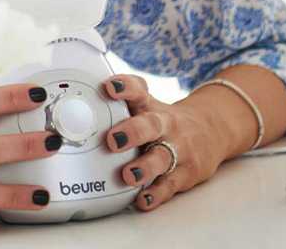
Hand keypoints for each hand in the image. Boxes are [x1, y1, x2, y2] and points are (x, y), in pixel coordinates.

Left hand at [103, 74, 228, 210]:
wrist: (210, 132)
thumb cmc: (165, 122)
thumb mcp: (147, 107)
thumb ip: (117, 108)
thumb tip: (74, 111)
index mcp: (150, 107)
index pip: (138, 90)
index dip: (124, 87)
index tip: (108, 87)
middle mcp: (165, 126)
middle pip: (151, 125)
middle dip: (132, 131)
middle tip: (112, 140)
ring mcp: (178, 150)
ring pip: (161, 158)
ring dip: (144, 167)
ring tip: (127, 175)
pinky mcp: (185, 173)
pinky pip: (170, 185)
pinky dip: (156, 194)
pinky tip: (143, 199)